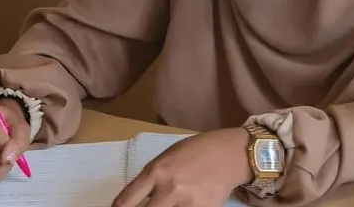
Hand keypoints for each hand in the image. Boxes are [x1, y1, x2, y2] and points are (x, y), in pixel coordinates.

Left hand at [113, 128, 252, 206]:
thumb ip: (148, 181)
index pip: (126, 202)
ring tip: (164, 206)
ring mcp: (189, 204)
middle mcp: (170, 189)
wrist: (227, 154)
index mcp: (157, 172)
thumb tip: (130, 203)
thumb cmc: (192, 153)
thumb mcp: (164, 159)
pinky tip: (179, 206)